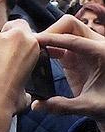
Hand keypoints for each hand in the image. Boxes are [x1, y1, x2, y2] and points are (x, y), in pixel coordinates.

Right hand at [35, 15, 104, 131]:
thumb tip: (36, 105)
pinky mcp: (75, 54)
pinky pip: (60, 42)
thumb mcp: (88, 106)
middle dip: (51, 32)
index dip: (53, 39)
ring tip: (32, 50)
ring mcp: (83, 48)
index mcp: (102, 53)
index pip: (74, 39)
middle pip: (70, 25)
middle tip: (34, 46)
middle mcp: (94, 45)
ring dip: (48, 36)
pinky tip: (37, 55)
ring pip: (64, 30)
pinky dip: (48, 45)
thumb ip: (63, 106)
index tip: (35, 40)